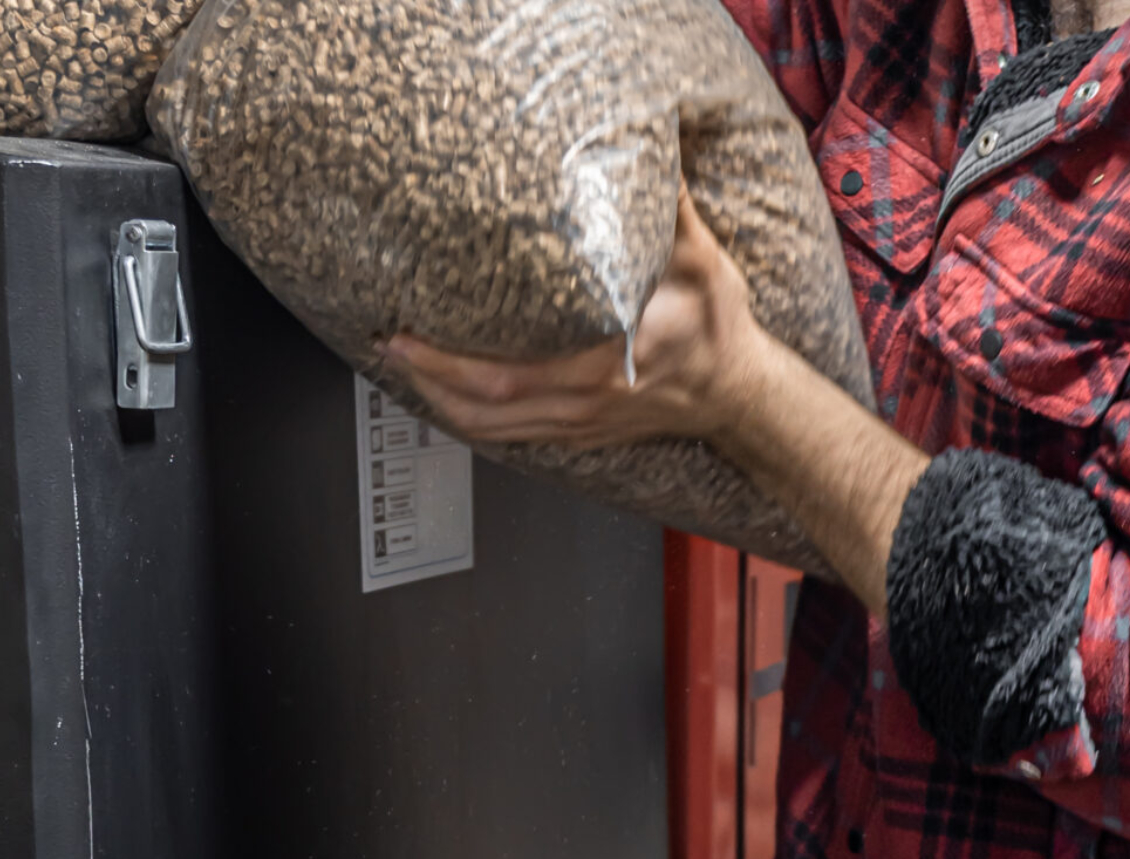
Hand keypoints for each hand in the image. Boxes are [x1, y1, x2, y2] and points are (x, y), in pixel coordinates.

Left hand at [383, 185, 768, 449]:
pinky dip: (469, 418)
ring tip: (404, 368)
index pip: (506, 375)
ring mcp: (578, 425)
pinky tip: (447, 396)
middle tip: (388, 343)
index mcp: (603, 364)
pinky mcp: (578, 433)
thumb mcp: (703, 264)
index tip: (412, 331)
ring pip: (490, 430)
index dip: (449, 362)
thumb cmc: (720, 334)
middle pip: (482, 407)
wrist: (741, 395)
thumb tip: (656, 152)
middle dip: (426, 377)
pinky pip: (509, 435)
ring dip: (439, 401)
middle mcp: (583, 402)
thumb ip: (673, 213)